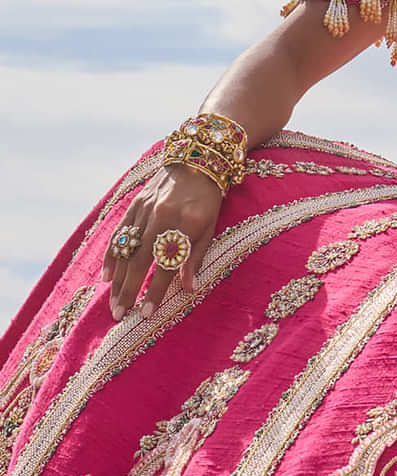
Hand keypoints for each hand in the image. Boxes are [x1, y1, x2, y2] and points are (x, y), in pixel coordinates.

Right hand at [102, 166, 225, 321]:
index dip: (156, 290)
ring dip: (118, 279)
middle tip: (120, 314)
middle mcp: (162, 217)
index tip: (146, 313)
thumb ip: (196, 257)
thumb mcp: (211, 227)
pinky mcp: (134, 205)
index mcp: (187, 223)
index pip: (168, 264)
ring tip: (114, 303)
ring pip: (126, 250)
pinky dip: (111, 255)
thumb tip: (188, 289)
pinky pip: (119, 234)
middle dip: (129, 290)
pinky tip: (106, 276)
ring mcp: (145, 210)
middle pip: (140, 260)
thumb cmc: (207, 200)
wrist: (196, 161)